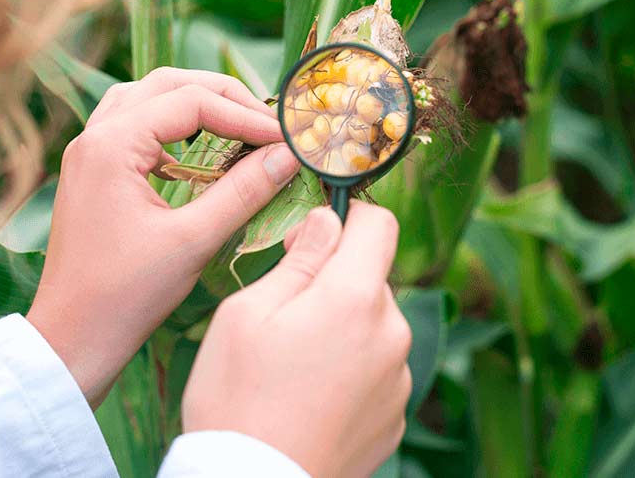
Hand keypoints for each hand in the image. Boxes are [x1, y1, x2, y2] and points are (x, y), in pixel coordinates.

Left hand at [27, 68, 300, 406]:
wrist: (71, 339)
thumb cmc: (126, 296)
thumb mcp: (194, 241)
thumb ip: (243, 192)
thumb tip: (288, 155)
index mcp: (111, 145)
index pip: (192, 102)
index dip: (246, 115)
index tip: (286, 138)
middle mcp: (95, 137)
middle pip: (168, 85)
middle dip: (223, 97)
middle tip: (268, 123)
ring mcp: (89, 153)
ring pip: (148, 98)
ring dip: (195, 105)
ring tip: (239, 127)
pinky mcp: (93, 173)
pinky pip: (135, 126)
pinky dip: (173, 128)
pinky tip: (201, 155)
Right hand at [182, 202, 411, 477]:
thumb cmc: (237, 399)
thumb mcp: (248, 313)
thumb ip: (299, 259)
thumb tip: (327, 221)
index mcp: (355, 298)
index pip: (381, 225)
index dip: (346, 219)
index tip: (309, 239)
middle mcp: (391, 334)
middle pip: (373, 278)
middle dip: (335, 281)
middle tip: (284, 312)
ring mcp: (398, 379)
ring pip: (375, 325)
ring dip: (344, 328)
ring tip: (294, 364)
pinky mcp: (395, 415)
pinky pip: (376, 370)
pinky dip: (351, 370)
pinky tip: (310, 395)